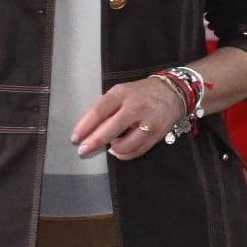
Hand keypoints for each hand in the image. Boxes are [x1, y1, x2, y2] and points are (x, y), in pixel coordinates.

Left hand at [71, 73, 189, 159]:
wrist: (172, 93)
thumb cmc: (140, 94)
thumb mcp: (121, 93)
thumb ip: (106, 109)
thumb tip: (88, 130)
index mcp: (121, 93)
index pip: (99, 111)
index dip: (85, 127)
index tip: (75, 138)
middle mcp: (135, 107)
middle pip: (110, 129)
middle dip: (94, 142)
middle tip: (83, 150)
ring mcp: (147, 122)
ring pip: (124, 144)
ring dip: (113, 149)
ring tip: (110, 146)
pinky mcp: (157, 134)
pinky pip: (137, 150)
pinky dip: (125, 154)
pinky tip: (120, 150)